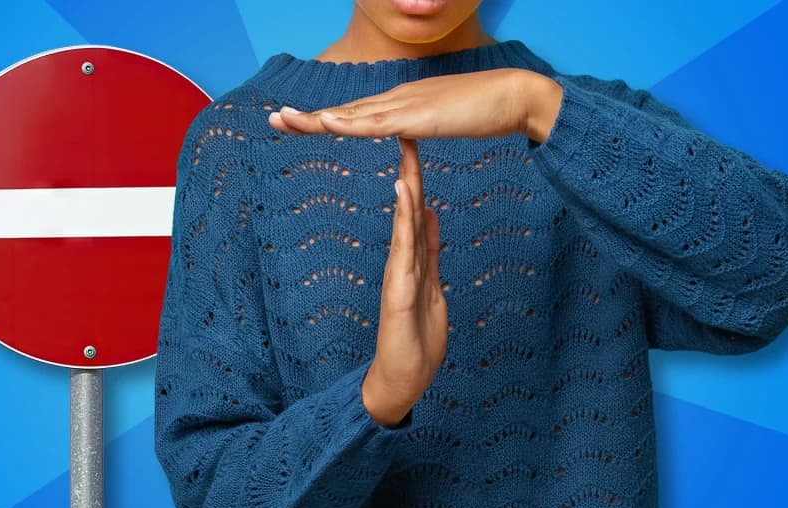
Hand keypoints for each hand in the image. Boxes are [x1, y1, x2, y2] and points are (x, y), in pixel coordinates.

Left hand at [267, 67, 563, 142]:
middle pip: (345, 111)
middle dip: (308, 117)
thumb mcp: (443, 120)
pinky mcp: (418, 117)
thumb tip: (409, 131)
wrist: (514, 97)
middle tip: (273, 118)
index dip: (326, 118)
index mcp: (402, 103)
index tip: (299, 122)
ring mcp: (406, 106)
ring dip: (316, 118)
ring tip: (284, 119)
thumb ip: (422, 124)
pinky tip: (327, 122)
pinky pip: (377, 123)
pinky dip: (349, 123)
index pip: (356, 113)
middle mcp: (397, 100)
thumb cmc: (485, 111)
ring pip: (352, 115)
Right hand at [360, 137, 447, 427]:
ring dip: (405, 189)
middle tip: (408, 133)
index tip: (418, 147)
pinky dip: (404, 220)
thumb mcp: (433, 288)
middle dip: (410, 173)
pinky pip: (403, 250)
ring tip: (405, 154)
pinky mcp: (398, 292)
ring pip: (403, 224)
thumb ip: (430, 253)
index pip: (417, 213)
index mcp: (414, 262)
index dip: (418, 180)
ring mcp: (398, 276)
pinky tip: (405, 195)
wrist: (401, 381)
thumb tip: (432, 218)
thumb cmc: (417, 342)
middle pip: (408, 211)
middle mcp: (403, 263)